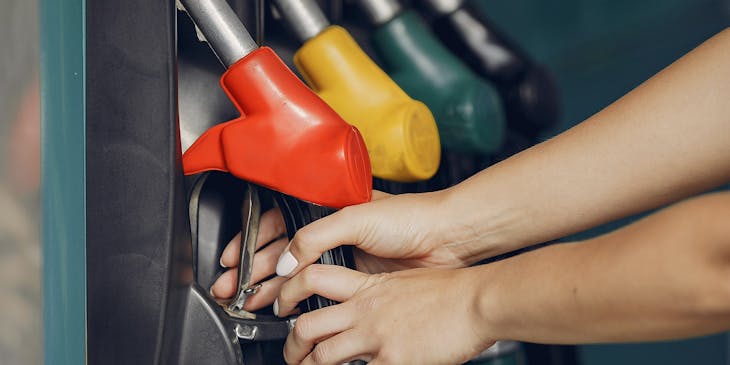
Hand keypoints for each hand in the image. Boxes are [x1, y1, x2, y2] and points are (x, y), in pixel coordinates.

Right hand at [211, 190, 470, 309]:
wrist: (446, 239)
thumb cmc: (410, 218)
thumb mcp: (356, 218)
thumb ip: (316, 237)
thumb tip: (287, 261)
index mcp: (326, 208)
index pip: (278, 222)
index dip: (253, 241)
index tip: (233, 259)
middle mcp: (331, 231)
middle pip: (281, 251)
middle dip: (252, 269)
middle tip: (231, 287)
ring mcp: (342, 256)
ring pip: (296, 273)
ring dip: (269, 286)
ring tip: (250, 301)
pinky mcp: (355, 279)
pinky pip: (317, 290)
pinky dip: (297, 299)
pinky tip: (284, 307)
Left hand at [275, 265, 494, 364]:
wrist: (476, 300)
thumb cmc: (451, 290)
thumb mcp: (405, 282)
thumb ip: (382, 293)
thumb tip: (371, 305)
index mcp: (367, 286)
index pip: (313, 278)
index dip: (290, 291)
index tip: (283, 304)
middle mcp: (364, 309)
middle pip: (307, 324)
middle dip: (291, 344)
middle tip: (291, 353)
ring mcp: (375, 336)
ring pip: (322, 354)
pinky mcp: (392, 359)